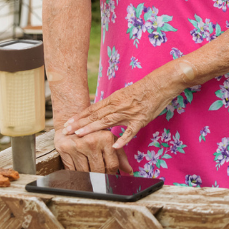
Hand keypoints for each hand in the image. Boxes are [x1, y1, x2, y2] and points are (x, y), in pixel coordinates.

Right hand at [54, 129, 132, 174]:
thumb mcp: (110, 140)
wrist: (72, 123)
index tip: (110, 175)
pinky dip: (75, 174)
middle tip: (100, 179)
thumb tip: (129, 171)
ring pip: (85, 172)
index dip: (112, 173)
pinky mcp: (64, 149)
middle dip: (100, 177)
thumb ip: (120, 156)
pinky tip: (79, 172)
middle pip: (99, 170)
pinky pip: (72, 170)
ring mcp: (77, 146)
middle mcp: (92, 141)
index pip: (112, 165)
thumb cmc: (94, 133)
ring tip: (90, 175)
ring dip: (88, 177)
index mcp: (106, 138)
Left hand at [63, 69, 178, 148]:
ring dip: (93, 129)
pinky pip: (131, 131)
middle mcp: (119, 105)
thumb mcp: (126, 94)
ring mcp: (129, 113)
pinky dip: (123, 139)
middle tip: (66, 131)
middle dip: (80, 124)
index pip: (93, 109)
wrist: (162, 83)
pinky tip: (114, 145)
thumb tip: (102, 112)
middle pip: (96, 116)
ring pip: (108, 122)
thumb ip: (114, 104)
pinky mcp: (141, 119)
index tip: (68, 123)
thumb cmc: (145, 88)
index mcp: (114, 98)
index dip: (80, 116)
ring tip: (80, 135)